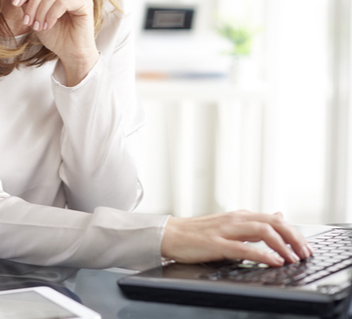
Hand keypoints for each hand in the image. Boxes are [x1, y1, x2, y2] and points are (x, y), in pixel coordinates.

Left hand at [12, 0, 98, 85]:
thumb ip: (28, 0)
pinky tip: (48, 26)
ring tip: (38, 26)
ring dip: (41, 12)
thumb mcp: (35, 16)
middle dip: (32, 5)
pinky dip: (51, 15)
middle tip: (27, 22)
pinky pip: (63, 2)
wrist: (70, 53)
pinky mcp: (86, 2)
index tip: (14, 4)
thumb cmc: (55, 36)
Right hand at [161, 211, 312, 266]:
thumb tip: (279, 214)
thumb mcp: (230, 224)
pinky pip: (243, 248)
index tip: (305, 246)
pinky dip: (262, 254)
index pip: (273, 219)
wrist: (170, 234)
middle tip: (305, 252)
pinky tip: (273, 261)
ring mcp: (225, 230)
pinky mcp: (216, 243)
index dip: (293, 232)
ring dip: (282, 245)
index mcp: (239, 216)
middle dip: (293, 237)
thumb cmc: (198, 232)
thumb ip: (254, 222)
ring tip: (293, 258)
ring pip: (261, 231)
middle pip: (272, 222)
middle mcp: (235, 219)